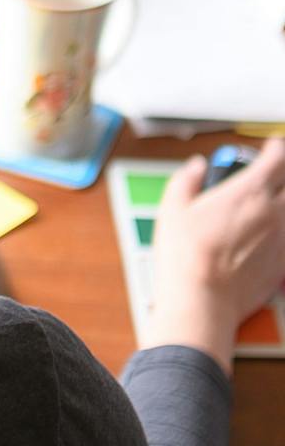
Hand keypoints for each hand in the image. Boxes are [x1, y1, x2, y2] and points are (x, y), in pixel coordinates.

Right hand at [147, 140, 284, 372]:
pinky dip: (282, 228)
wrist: (203, 298)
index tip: (271, 147)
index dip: (275, 148)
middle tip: (274, 173)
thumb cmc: (186, 256)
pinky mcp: (284, 260)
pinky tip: (269, 233)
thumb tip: (194, 167)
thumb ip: (186, 180)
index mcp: (249, 192)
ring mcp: (283, 236)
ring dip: (282, 202)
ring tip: (270, 203)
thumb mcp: (172, 209)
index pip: (277, 158)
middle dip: (283, 173)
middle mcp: (274, 210)